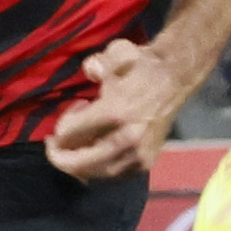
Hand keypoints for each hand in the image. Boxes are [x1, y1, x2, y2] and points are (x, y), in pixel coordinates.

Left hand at [46, 37, 193, 181]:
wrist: (176, 78)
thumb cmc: (142, 66)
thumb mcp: (117, 54)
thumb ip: (96, 64)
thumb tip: (89, 71)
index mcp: (115, 113)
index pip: (70, 134)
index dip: (60, 127)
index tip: (71, 112)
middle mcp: (126, 140)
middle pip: (79, 163)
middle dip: (59, 156)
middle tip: (54, 146)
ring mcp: (138, 155)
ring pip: (95, 173)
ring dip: (78, 164)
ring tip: (75, 148)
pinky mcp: (146, 163)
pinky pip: (113, 176)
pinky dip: (98, 170)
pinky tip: (93, 155)